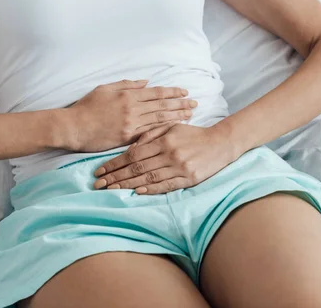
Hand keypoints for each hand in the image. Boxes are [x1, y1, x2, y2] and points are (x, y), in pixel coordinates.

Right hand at [66, 80, 196, 151]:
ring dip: (177, 116)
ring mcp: (130, 124)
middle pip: (162, 105)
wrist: (73, 127)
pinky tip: (174, 129)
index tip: (185, 92)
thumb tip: (146, 82)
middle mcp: (132, 108)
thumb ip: (127, 85)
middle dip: (180, 104)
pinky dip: (163, 130)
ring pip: (159, 119)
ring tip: (190, 115)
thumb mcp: (105, 88)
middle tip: (195, 103)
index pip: (156, 92)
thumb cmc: (86, 107)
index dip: (172, 92)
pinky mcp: (127, 137)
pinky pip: (149, 133)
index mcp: (127, 95)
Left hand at [93, 122, 242, 193]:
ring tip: (111, 190)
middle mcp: (170, 154)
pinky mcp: (189, 179)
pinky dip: (150, 189)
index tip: (100, 170)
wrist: (221, 143)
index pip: (133, 154)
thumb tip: (131, 148)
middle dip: (115, 177)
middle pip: (137, 168)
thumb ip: (150, 135)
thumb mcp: (172, 127)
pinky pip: (166, 185)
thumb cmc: (193, 134)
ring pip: (148, 178)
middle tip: (99, 184)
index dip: (114, 163)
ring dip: (127, 185)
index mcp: (164, 140)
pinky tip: (137, 192)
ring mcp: (180, 168)